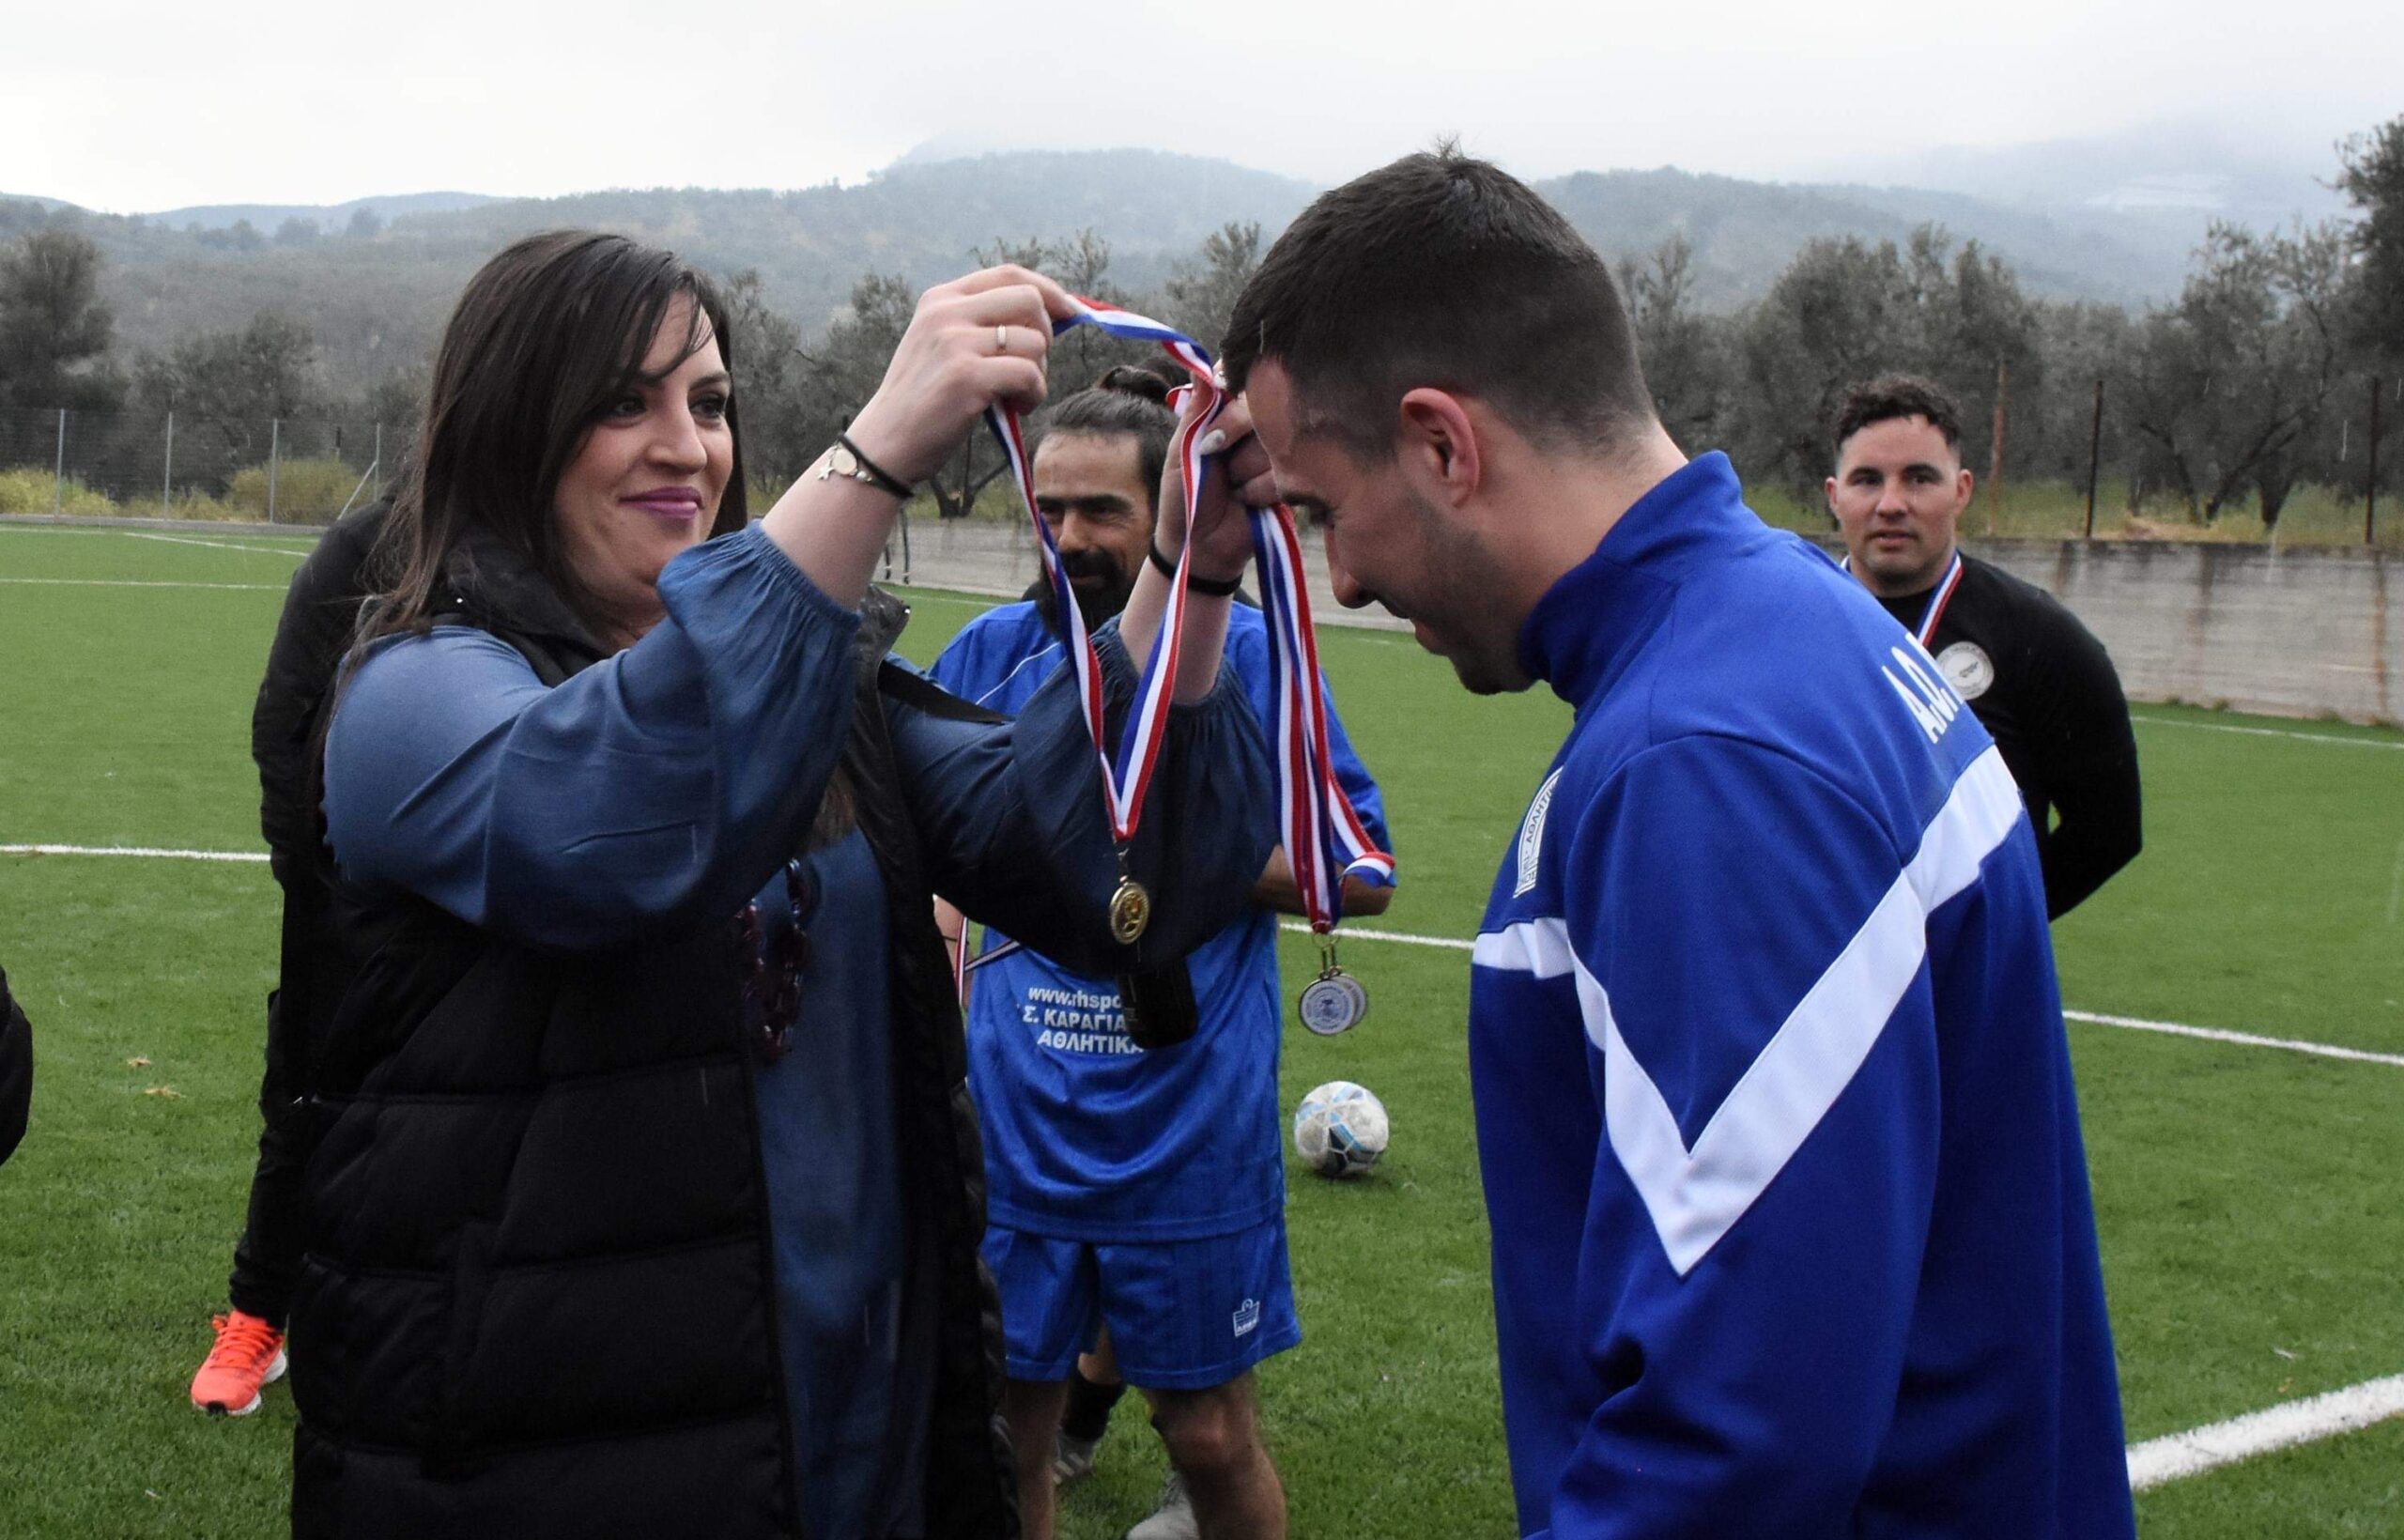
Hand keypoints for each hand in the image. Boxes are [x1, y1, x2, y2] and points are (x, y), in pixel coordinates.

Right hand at [843, 265, 1078, 485]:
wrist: (886, 443)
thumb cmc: (923, 400)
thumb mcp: (941, 345)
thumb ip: (981, 324)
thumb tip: (1052, 313)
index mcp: (941, 299)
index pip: (1009, 274)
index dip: (1049, 290)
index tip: (1071, 312)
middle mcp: (946, 312)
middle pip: (1029, 298)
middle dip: (1048, 333)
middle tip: (1034, 365)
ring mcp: (955, 342)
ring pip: (1034, 340)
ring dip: (1040, 372)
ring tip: (1019, 395)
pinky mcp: (967, 376)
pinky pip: (1029, 373)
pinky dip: (1035, 394)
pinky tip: (1019, 408)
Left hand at [1156, 392, 1275, 585]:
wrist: (1198, 547)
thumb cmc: (1184, 498)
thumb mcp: (1182, 453)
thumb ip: (1196, 412)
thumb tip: (1198, 369)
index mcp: (1226, 414)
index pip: (1240, 381)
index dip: (1233, 388)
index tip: (1220, 402)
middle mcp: (1256, 428)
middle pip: (1261, 405)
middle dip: (1231, 430)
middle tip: (1210, 453)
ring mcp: (1276, 454)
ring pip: (1273, 440)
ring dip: (1244, 468)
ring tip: (1230, 488)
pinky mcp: (1292, 480)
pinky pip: (1284, 472)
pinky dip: (1257, 490)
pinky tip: (1245, 501)